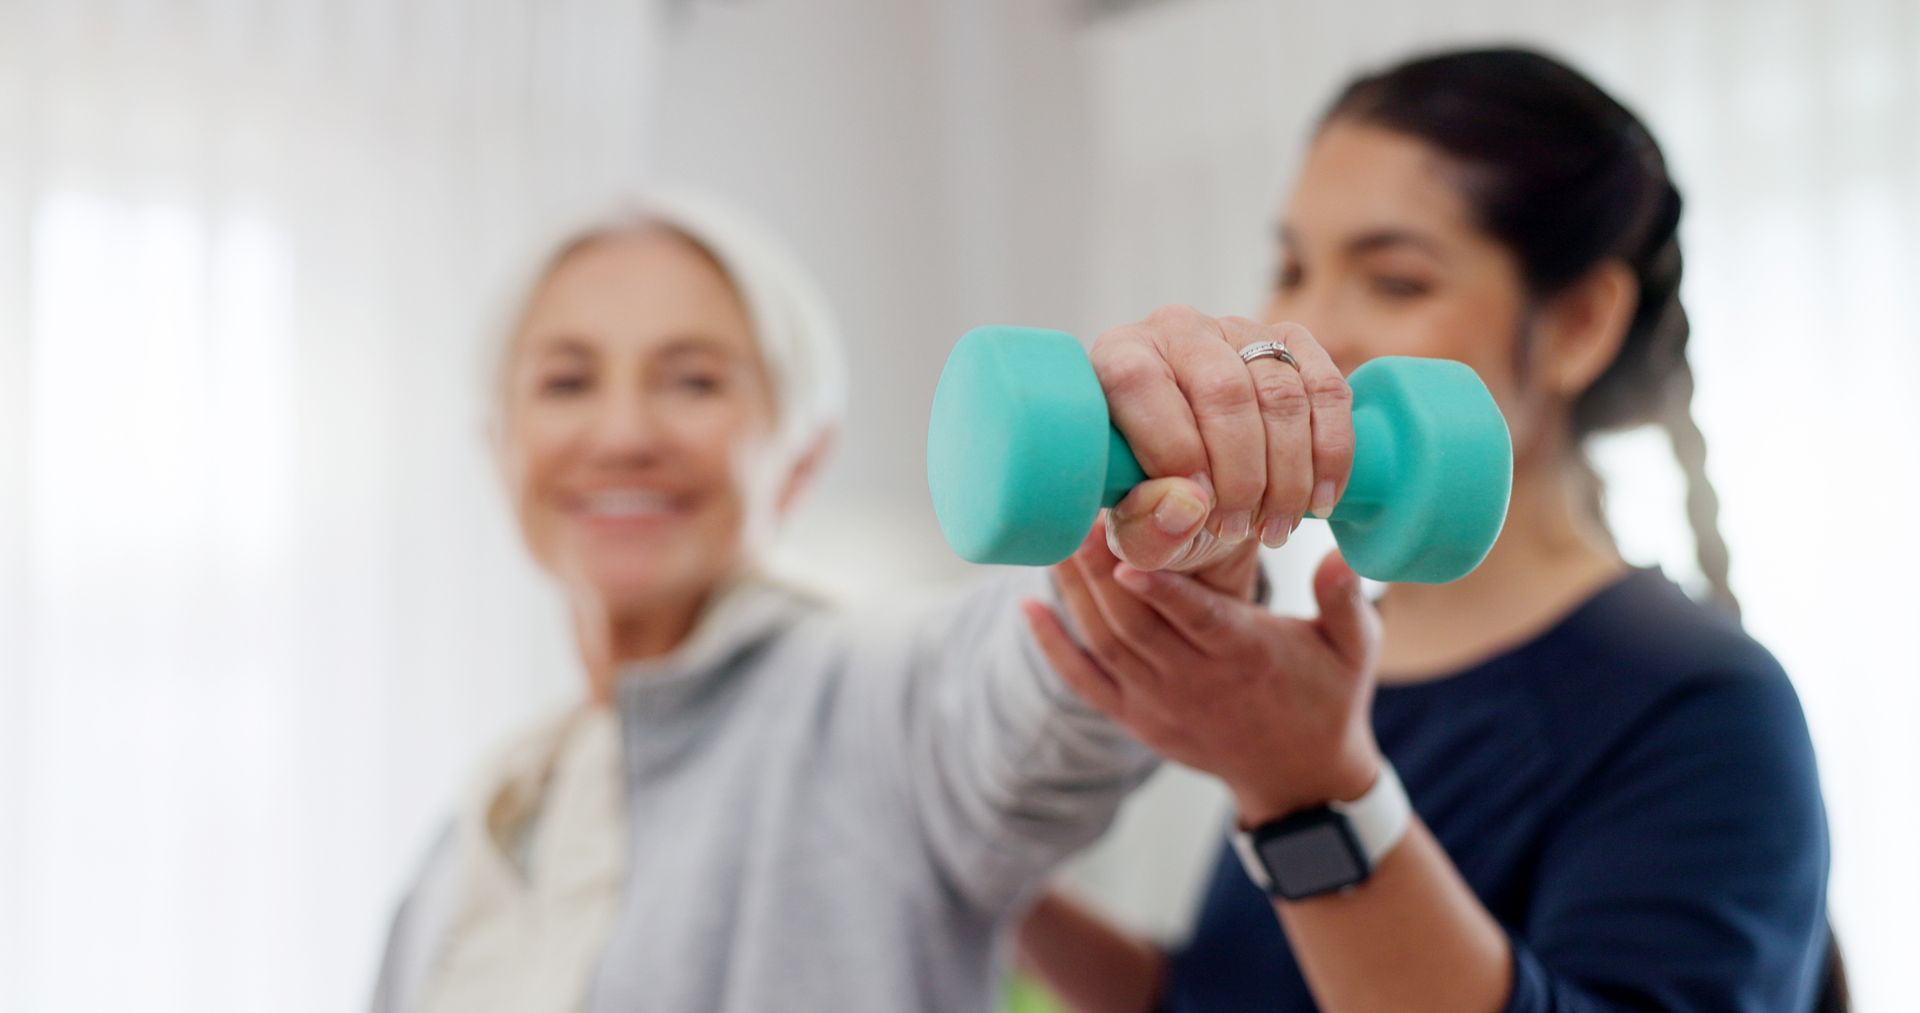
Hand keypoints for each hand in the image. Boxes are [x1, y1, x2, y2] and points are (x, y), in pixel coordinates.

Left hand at [1025, 522, 1383, 825]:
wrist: (1300, 779)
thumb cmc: (1329, 696)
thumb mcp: (1354, 648)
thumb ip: (1345, 599)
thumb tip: (1339, 554)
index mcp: (1246, 656)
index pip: (1197, 619)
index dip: (1159, 589)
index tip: (1125, 552)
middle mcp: (1196, 682)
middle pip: (1135, 625)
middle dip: (1100, 571)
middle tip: (1079, 514)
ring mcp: (1159, 703)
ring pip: (1105, 644)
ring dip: (1074, 594)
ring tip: (1055, 539)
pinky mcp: (1136, 718)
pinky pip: (1085, 683)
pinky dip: (1054, 647)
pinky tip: (1028, 607)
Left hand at [1092, 307, 1352, 572]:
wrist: (1205, 487)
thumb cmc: (1157, 502)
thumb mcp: (1136, 530)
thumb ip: (1145, 527)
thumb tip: (1189, 505)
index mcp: (1116, 357)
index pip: (1137, 380)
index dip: (1172, 446)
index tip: (1199, 507)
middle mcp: (1177, 330)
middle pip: (1223, 390)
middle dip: (1240, 475)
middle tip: (1237, 529)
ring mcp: (1240, 331)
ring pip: (1281, 395)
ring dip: (1288, 476)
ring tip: (1274, 528)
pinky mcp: (1294, 344)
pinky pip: (1328, 391)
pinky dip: (1331, 454)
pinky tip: (1320, 500)